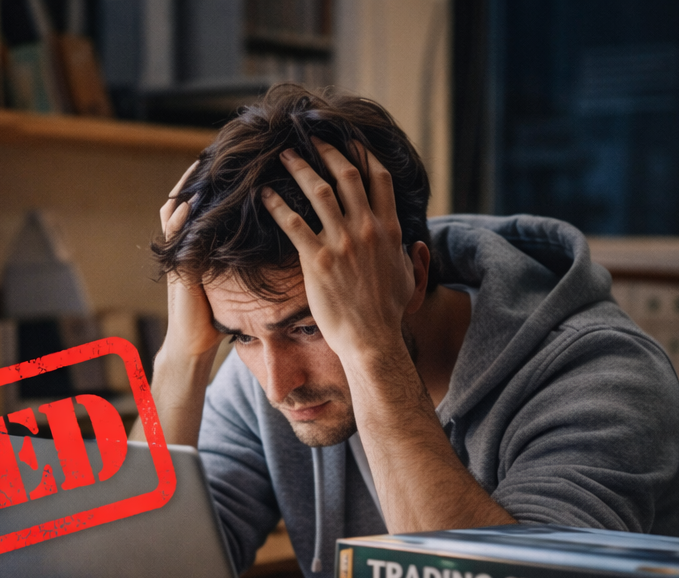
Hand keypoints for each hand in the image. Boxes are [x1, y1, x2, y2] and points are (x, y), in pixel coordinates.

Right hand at [159, 160, 225, 363]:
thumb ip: (239, 259)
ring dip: (185, 190)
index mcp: (201, 246)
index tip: (229, 160)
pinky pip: (175, 238)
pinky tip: (188, 204)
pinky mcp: (178, 268)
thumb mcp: (231, 281)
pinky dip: (180, 220)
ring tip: (197, 165)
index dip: (212, 184)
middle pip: (186, 200)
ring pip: (175, 213)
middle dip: (196, 177)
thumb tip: (270, 244)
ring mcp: (180, 256)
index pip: (205, 206)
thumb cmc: (215, 316)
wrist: (195, 343)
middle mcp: (187, 246)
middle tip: (210, 150)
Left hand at [260, 141, 416, 361]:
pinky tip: (263, 195)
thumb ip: (410, 256)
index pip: (379, 178)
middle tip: (309, 138)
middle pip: (347, 175)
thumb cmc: (388, 313)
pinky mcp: (318, 260)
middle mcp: (367, 229)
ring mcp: (342, 243)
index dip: (363, 154)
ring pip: (320, 192)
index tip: (349, 140)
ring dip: (300, 169)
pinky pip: (293, 224)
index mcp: (389, 229)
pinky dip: (277, 206)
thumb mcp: (409, 278)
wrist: (371, 339)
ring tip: (285, 156)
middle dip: (327, 151)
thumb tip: (415, 245)